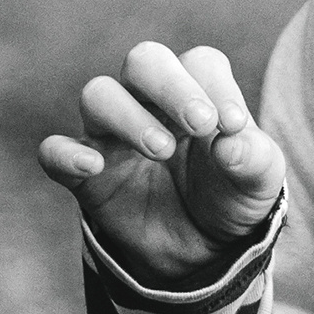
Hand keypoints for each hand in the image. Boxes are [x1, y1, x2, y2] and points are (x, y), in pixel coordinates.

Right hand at [37, 42, 284, 285]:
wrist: (202, 252)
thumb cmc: (230, 198)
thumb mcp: (258, 185)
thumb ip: (255, 160)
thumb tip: (232, 143)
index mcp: (198, 92)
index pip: (200, 63)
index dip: (216, 87)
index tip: (233, 127)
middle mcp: (150, 101)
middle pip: (144, 60)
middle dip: (170, 85)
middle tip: (200, 125)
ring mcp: (112, 135)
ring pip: (99, 95)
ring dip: (129, 116)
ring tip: (162, 151)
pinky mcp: (86, 175)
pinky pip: (55, 152)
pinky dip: (67, 154)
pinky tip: (92, 166)